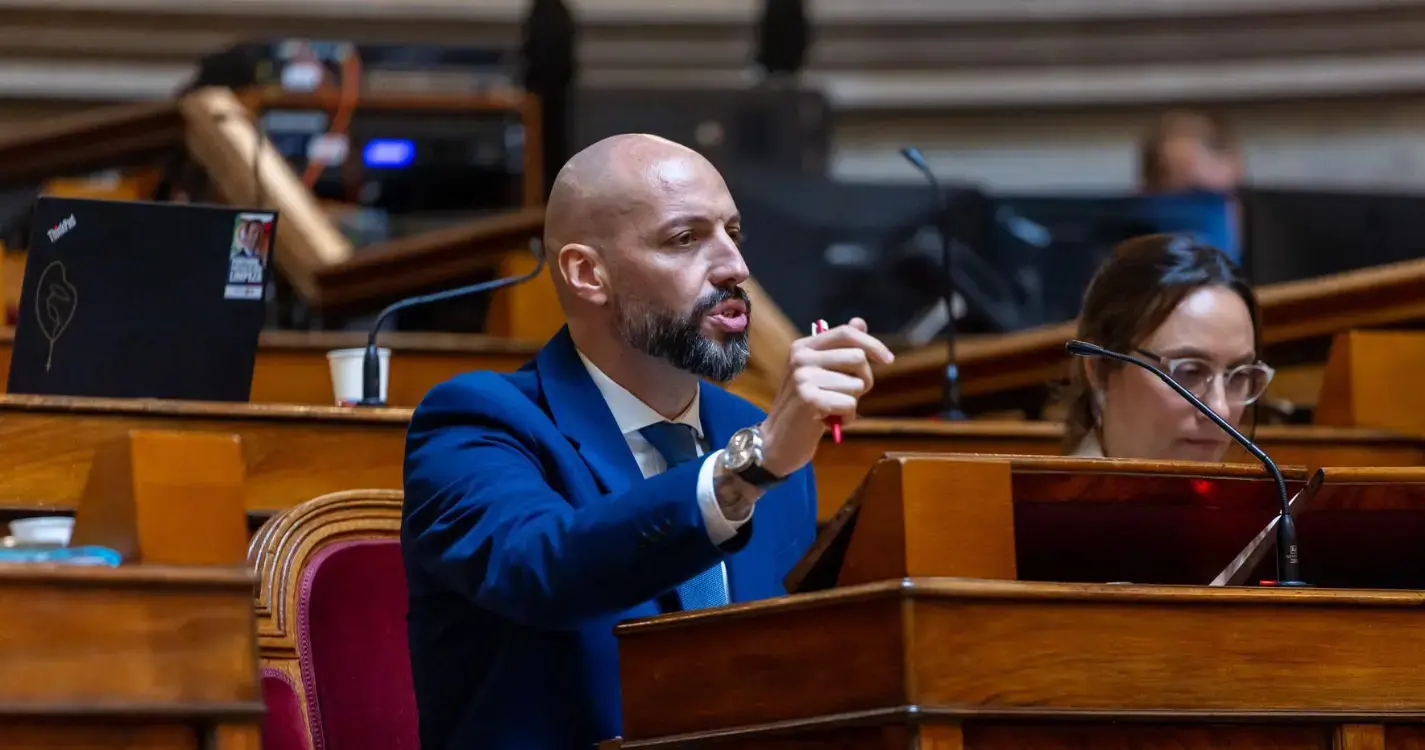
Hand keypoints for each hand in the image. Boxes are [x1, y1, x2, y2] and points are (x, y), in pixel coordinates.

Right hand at [758, 318, 893, 477]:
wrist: (777, 441)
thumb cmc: (805, 407)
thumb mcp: (820, 373)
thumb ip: (839, 349)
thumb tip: (860, 321)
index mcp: (803, 346)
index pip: (846, 333)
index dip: (872, 344)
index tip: (888, 360)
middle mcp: (801, 357)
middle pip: (858, 357)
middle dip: (864, 380)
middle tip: (847, 395)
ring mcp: (803, 377)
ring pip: (857, 384)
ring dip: (852, 403)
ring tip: (832, 410)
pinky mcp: (808, 398)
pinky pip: (850, 404)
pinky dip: (846, 418)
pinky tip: (828, 421)